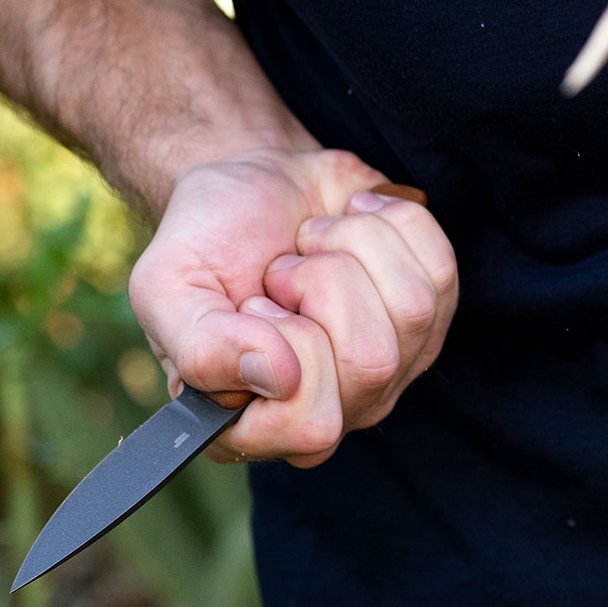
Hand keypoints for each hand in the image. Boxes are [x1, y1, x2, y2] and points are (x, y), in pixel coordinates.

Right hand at [127, 145, 457, 466]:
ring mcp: (392, 365)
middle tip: (284, 270)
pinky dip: (389, 222)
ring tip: (312, 244)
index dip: (287, 346)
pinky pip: (441, 268)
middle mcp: (336, 409)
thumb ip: (199, 348)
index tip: (255, 303)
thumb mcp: (166, 289)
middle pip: (372, 361)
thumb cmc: (207, 240)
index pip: (312, 424)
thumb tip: (276, 377)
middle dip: (321, 281)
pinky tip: (352, 220)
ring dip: (351, 245)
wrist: (252, 180)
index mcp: (259, 426)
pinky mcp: (430, 312)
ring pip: (413, 309)